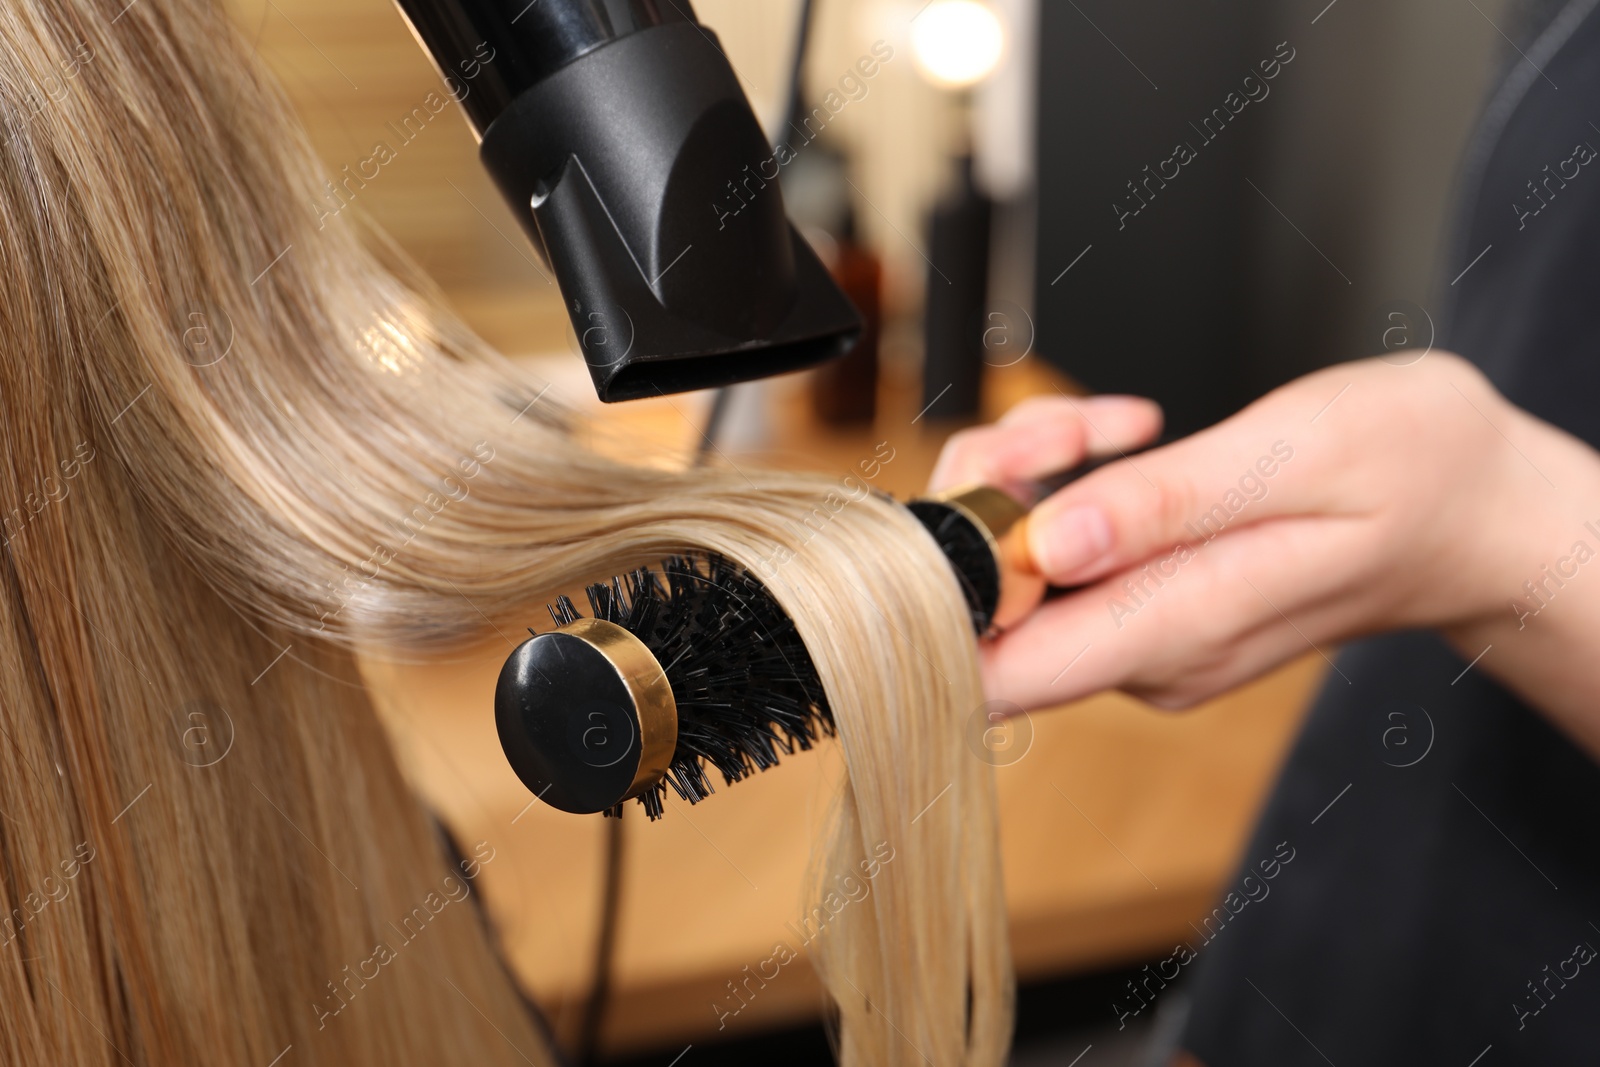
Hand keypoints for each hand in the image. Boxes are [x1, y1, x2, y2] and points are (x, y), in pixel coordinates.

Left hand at [930, 355, 1599, 755]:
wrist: (1471, 511)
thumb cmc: (1410, 472)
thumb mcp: (1296, 459)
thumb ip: (1165, 508)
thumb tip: (1045, 544)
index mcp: (1179, 629)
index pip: (1004, 674)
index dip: (944, 599)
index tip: (962, 512)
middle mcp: (1147, 656)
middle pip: (993, 607)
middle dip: (990, 498)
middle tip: (1063, 428)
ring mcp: (1141, 639)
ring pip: (1015, 570)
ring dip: (1026, 476)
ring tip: (1107, 422)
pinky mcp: (1140, 610)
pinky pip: (1054, 556)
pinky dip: (1057, 484)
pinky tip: (1118, 438)